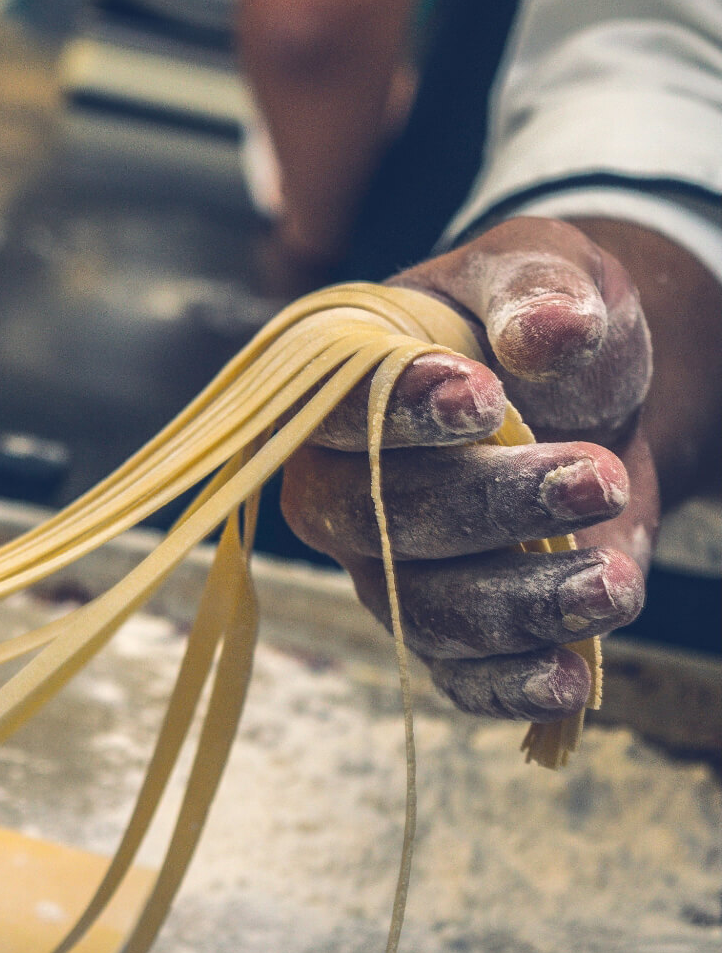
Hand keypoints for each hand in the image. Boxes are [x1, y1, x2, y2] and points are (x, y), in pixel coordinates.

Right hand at [281, 217, 655, 720]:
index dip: (401, 415)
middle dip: (487, 508)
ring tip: (615, 581)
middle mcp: (342, 484)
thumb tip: (549, 332)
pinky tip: (570, 676)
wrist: (583, 397)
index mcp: (341, 385)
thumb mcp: (544, 269)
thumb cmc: (540, 322)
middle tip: (594, 477)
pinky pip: (454, 672)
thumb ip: (537, 287)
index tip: (487, 401)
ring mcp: (383, 563)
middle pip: (377, 520)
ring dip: (518, 603)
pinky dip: (506, 684)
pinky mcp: (439, 623)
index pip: (338, 410)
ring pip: (421, 608)